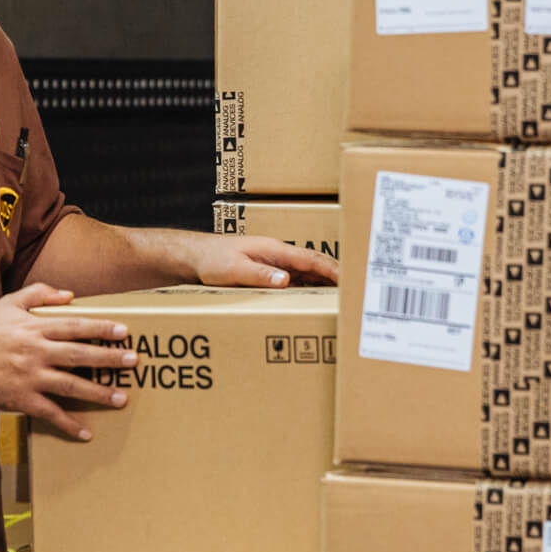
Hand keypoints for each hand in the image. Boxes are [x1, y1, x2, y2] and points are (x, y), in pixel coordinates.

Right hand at [0, 282, 135, 439]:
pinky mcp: (21, 399)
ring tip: (121, 398)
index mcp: (35, 329)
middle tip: (133, 362)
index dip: (102, 328)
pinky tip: (86, 432)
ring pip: (71, 385)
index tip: (124, 332)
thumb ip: (40, 294)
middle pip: (80, 355)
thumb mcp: (10, 303)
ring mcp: (29, 377)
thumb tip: (70, 294)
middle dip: (109, 358)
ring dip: (98, 393)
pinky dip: (69, 424)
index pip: (76, 326)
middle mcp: (36, 352)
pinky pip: (50, 413)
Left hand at [192, 234, 337, 288]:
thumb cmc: (212, 259)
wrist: (195, 256)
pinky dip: (308, 289)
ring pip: (307, 274)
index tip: (349, 279)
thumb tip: (286, 280)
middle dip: (336, 277)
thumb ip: (260, 274)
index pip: (311, 259)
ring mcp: (275, 264)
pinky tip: (314, 301)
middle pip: (315, 265)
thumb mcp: (234, 269)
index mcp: (274, 250)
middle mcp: (278, 256)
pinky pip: (294, 281)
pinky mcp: (268, 273)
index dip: (332, 269)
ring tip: (342, 299)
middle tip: (355, 293)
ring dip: (324, 284)